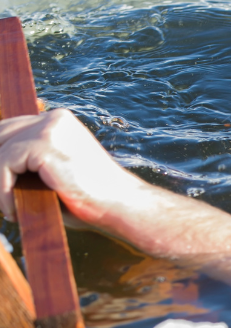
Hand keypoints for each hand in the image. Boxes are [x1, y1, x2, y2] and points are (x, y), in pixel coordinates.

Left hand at [0, 109, 141, 225]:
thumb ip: (27, 163)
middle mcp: (54, 118)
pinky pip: (4, 164)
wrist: (121, 206)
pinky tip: (12, 209)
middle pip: (0, 134)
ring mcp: (50, 128)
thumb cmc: (90, 198)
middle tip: (0, 195)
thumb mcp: (53, 172)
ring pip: (0, 150)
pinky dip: (1, 189)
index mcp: (59, 121)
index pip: (9, 129)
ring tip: (9, 207)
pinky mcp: (45, 144)